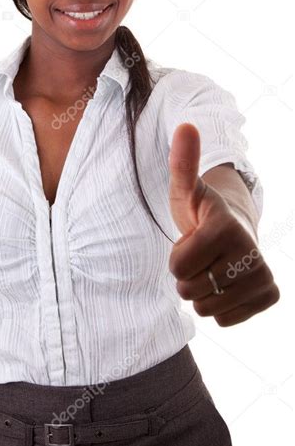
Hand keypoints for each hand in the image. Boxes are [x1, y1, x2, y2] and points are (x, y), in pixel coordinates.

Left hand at [168, 122, 279, 326]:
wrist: (235, 231)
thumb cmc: (203, 211)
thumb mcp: (186, 189)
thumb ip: (182, 162)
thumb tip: (184, 125)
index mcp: (225, 228)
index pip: (178, 267)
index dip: (177, 256)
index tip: (191, 239)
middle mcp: (250, 253)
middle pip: (190, 290)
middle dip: (187, 275)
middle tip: (202, 255)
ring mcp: (263, 276)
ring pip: (206, 308)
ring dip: (201, 292)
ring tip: (212, 267)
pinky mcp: (269, 296)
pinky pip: (225, 320)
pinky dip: (219, 307)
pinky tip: (226, 283)